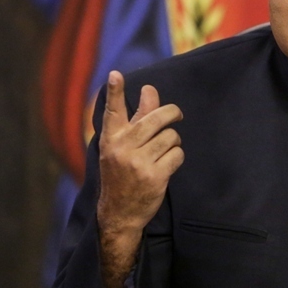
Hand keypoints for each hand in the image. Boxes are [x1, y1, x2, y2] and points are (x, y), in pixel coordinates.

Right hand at [96, 71, 183, 287]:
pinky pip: (177, 154)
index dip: (114, 91)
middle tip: (176, 114)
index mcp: (111, 138)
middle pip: (156, 118)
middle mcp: (122, 148)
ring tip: (165, 149)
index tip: (115, 75)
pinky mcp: (154, 176)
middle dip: (172, 113)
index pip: (113, 111)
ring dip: (173, 141)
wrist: (119, 213)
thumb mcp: (121, 146)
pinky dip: (177, 157)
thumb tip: (150, 90)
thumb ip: (137, 118)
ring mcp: (138, 162)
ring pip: (170, 136)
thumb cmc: (121, 173)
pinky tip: (168, 164)